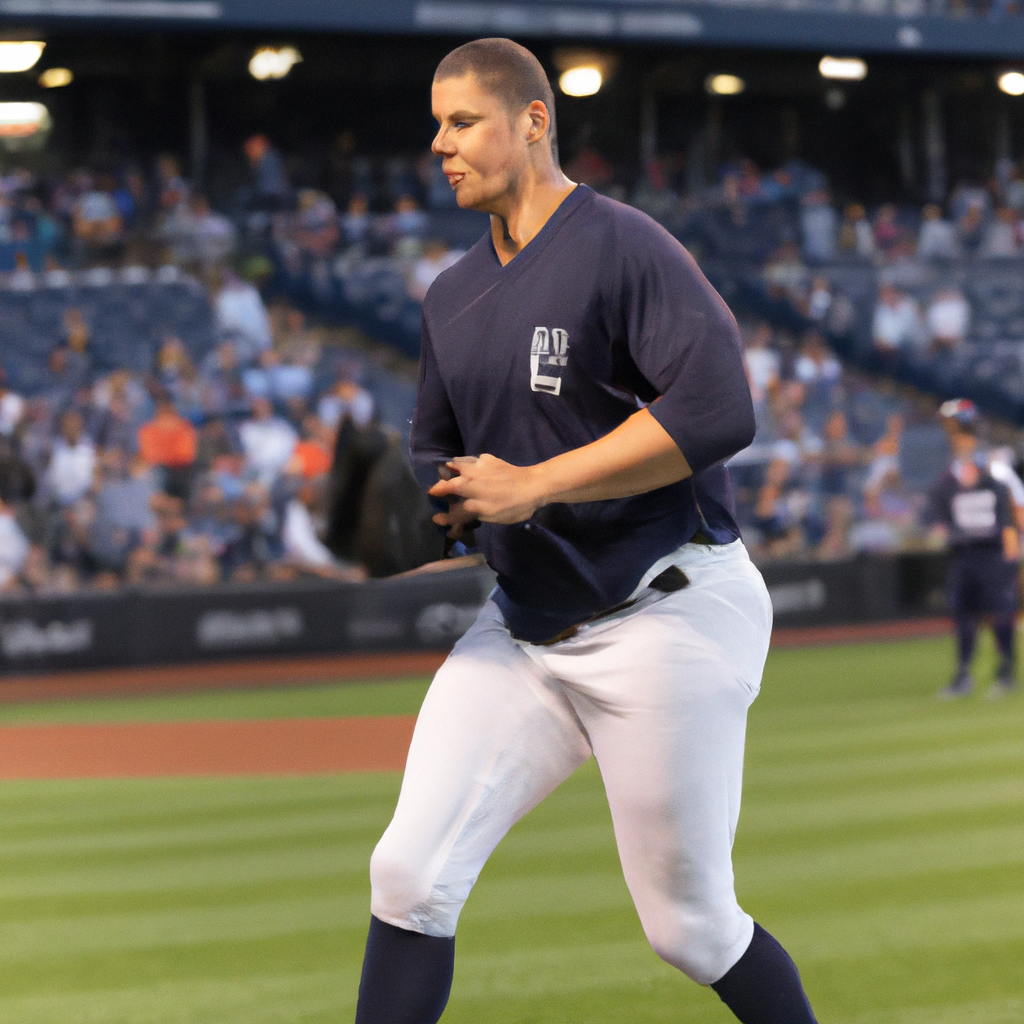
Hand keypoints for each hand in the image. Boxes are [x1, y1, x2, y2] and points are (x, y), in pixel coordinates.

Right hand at [429, 455, 545, 526]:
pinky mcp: (490, 459)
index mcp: (464, 486)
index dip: (438, 504)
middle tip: (444, 493)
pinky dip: (470, 466)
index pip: (442, 493)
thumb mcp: (484, 514)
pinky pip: (473, 460)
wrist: (534, 485)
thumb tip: (437, 518)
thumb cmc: (510, 505)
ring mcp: (479, 463)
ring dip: (453, 470)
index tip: (437, 512)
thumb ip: (459, 514)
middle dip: (442, 483)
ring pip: (458, 462)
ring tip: (457, 479)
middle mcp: (467, 471)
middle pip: (446, 474)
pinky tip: (477, 473)